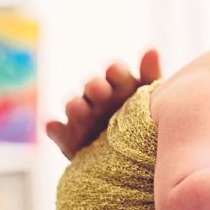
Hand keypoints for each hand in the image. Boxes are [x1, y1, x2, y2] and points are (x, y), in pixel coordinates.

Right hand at [46, 49, 161, 159]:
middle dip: (95, 87)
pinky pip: (60, 134)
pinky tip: (54, 127)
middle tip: (100, 90)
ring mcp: (83, 118)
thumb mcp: (155, 99)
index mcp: (121, 85)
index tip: (116, 72)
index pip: (116, 72)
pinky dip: (56, 131)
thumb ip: (151, 76)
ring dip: (75, 106)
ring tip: (80, 109)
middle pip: (93, 87)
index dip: (115, 72)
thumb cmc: (150, 121)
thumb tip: (152, 49)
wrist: (141, 160)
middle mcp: (99, 98)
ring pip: (74, 107)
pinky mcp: (71, 140)